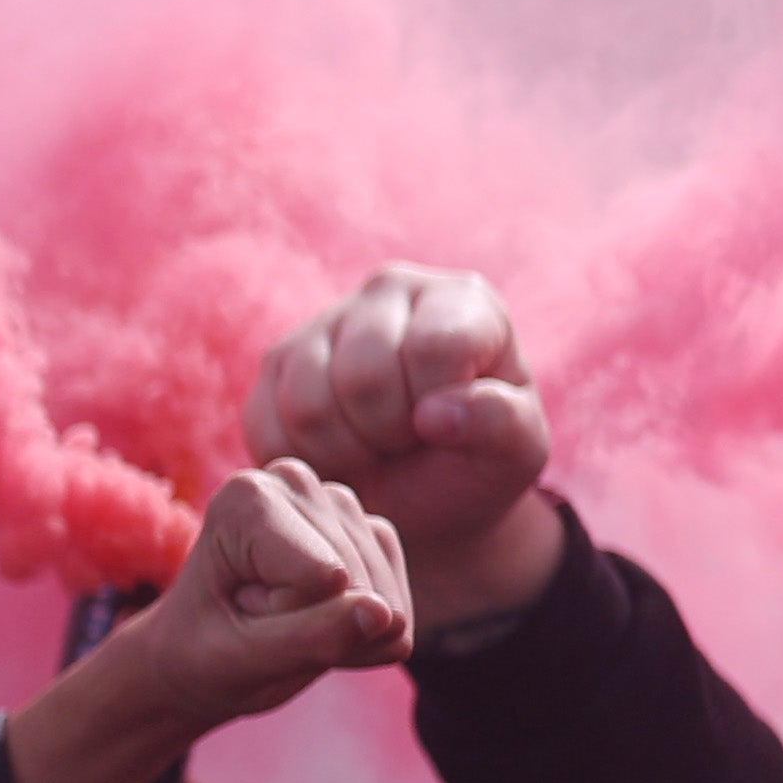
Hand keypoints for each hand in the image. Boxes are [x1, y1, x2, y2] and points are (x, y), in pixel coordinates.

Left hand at [9, 460, 412, 782]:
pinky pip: (395, 611)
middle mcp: (298, 484)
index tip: (236, 609)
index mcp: (250, 496)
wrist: (200, 655)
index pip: (318, 578)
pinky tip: (319, 630)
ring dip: (338, 636)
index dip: (279, 616)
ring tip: (283, 624)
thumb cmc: (202, 652)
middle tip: (258, 622)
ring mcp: (341, 507)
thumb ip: (312, 637)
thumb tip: (388, 615)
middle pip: (352, 586)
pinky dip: (362, 639)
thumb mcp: (240, 658)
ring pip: (382, 600)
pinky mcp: (374, 539)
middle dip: (311, 625)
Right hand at [243, 264, 556, 625]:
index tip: (448, 427)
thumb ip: (501, 425)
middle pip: (363, 376)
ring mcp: (324, 323)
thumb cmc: (473, 462)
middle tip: (406, 443)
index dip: (438, 409)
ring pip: (308, 404)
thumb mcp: (514, 454)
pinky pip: (268, 425)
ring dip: (344, 451)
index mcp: (460, 300)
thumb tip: (437, 414)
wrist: (420, 491)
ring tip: (373, 449)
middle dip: (387, 433)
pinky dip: (304, 458)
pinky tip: (336, 455)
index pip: (434, 347)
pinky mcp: (276, 363)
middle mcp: (389, 291)